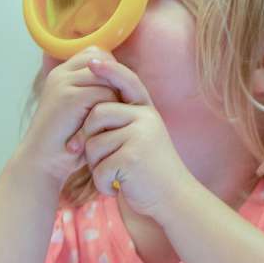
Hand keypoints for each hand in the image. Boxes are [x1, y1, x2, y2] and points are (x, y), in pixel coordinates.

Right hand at [14, 47, 119, 187]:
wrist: (44, 161)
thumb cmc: (70, 141)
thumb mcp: (85, 111)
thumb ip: (98, 91)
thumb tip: (126, 79)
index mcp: (64, 74)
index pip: (99, 54)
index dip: (112, 75)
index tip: (112, 100)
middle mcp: (62, 73)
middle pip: (106, 62)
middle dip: (116, 85)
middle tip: (111, 112)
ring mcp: (64, 82)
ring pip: (108, 78)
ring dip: (114, 101)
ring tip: (102, 123)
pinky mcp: (69, 96)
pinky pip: (104, 94)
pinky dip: (108, 113)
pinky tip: (96, 129)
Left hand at [77, 56, 193, 220]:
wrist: (174, 200)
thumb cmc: (152, 171)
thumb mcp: (142, 138)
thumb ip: (124, 120)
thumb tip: (94, 105)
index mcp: (147, 112)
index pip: (127, 82)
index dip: (110, 70)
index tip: (92, 62)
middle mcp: (146, 119)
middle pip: (96, 115)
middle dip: (89, 139)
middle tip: (102, 160)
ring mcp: (139, 137)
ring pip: (93, 143)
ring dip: (96, 166)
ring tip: (115, 176)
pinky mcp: (131, 157)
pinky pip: (99, 166)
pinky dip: (102, 183)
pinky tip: (117, 188)